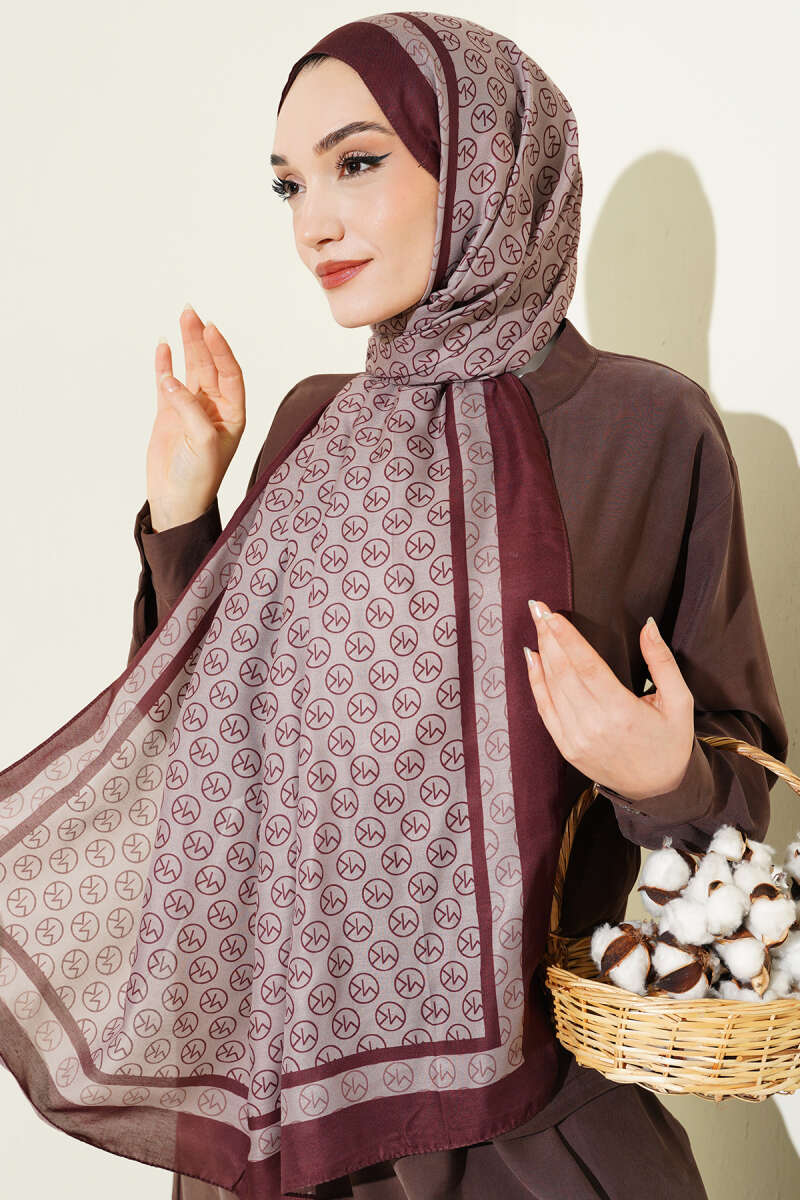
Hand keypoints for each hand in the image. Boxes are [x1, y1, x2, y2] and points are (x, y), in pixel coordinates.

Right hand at [147, 304, 245, 530]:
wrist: (176, 502)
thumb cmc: (200, 478)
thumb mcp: (204, 441)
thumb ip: (189, 407)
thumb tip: (169, 378)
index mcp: (233, 415)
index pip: (230, 374)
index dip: (221, 351)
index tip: (211, 329)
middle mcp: (214, 408)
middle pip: (209, 365)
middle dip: (201, 339)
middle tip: (190, 313)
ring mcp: (190, 409)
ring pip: (189, 370)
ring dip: (186, 345)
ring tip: (182, 318)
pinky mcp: (168, 415)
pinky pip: (167, 383)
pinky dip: (164, 365)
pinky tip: (163, 346)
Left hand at [523, 601, 694, 801]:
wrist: (658, 790)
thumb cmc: (671, 743)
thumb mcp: (679, 702)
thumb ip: (662, 662)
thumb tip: (647, 625)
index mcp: (622, 712)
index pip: (586, 666)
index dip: (566, 637)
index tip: (551, 614)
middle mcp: (593, 725)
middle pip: (563, 672)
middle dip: (548, 637)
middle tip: (537, 608)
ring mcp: (576, 739)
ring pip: (551, 688)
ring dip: (541, 654)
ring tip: (537, 626)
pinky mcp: (566, 747)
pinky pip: (545, 709)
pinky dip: (535, 682)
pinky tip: (532, 658)